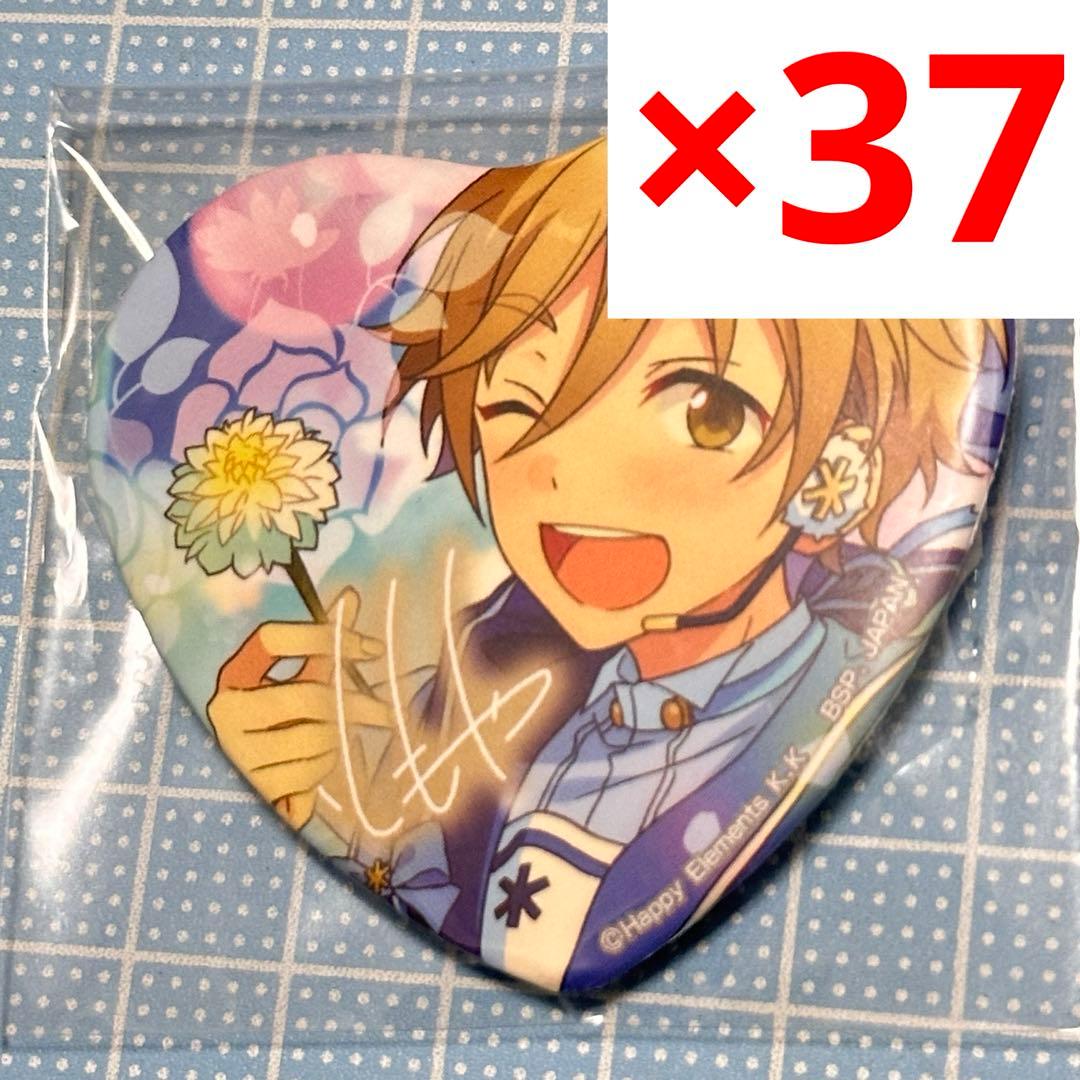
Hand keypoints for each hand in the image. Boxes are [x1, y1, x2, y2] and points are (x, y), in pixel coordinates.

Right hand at [208, 588, 387, 828]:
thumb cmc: (277, 723)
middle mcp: (226, 710)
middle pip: (310, 695)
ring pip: (319, 735)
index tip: (372, 649)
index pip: (271, 638)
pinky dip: (326, 765)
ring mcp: (236, 752)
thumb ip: (321, 645)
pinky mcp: (255, 788)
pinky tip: (316, 764)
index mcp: (232, 675)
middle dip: (357, 702)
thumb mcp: (293, 681)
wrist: (244, 788)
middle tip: (385, 710)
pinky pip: (314, 769)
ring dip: (338, 737)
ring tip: (331, 739)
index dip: (322, 636)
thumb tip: (351, 595)